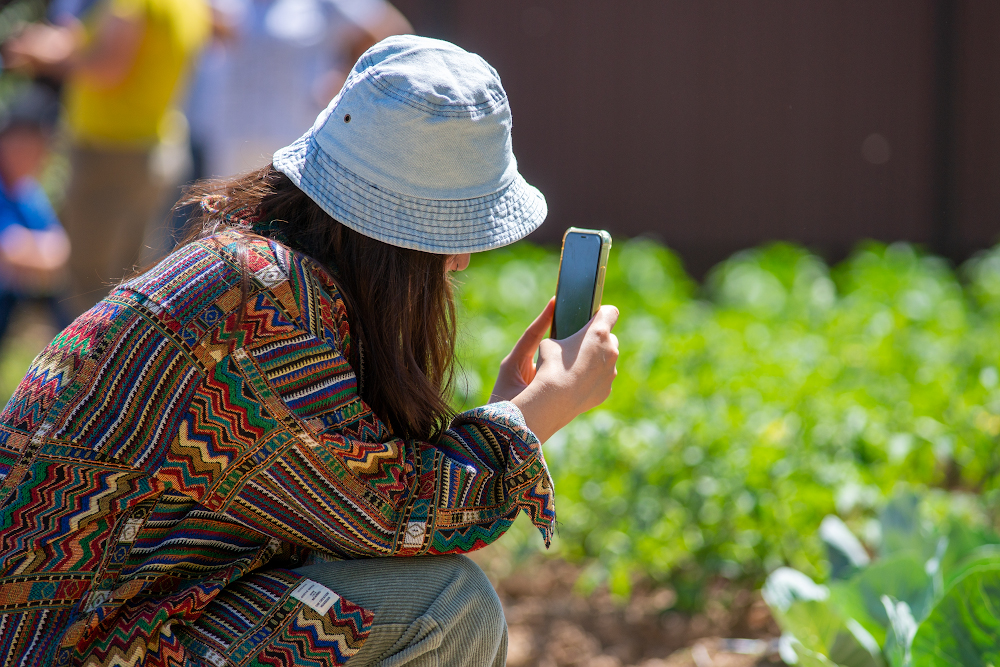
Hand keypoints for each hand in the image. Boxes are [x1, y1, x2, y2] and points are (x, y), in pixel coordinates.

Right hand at [494, 300, 619, 442]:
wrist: (554, 400)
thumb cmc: (551, 366)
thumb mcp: (548, 343)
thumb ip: (562, 337)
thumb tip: (562, 342)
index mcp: (598, 333)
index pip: (611, 312)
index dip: (602, 313)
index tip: (593, 317)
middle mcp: (610, 351)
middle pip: (610, 338)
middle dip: (598, 340)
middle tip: (580, 346)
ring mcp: (610, 372)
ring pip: (607, 361)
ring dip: (596, 361)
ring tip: (575, 368)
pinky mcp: (606, 390)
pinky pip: (602, 379)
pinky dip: (593, 379)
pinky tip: (576, 384)